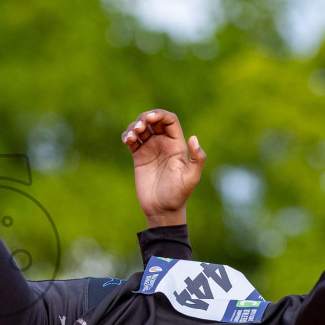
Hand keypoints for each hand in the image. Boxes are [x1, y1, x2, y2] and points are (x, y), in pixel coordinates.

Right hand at [122, 109, 205, 227]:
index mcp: (177, 144)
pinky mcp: (138, 157)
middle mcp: (164, 143)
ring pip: (141, 128)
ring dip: (134, 126)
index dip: (160, 114)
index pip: (169, 120)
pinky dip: (127, 135)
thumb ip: (197, 158)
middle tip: (139, 127)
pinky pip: (132, 140)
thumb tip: (194, 138)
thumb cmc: (178, 195)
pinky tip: (127, 140)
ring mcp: (150, 149)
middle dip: (144, 118)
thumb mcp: (191, 178)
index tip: (150, 119)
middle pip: (154, 120)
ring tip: (132, 136)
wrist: (162, 209)